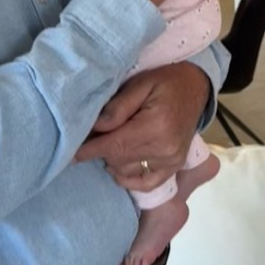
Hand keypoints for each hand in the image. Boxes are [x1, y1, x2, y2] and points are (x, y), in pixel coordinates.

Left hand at [74, 63, 208, 189]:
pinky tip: (120, 165)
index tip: (69, 154)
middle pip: (118, 160)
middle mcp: (165, 149)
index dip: (89, 150)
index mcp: (156, 126)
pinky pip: (145, 183)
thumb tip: (95, 129)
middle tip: (90, 137)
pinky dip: (128, 178)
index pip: (115, 145)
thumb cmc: (166, 81)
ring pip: (127, 171)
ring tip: (108, 142)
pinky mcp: (173, 168)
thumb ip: (118, 107)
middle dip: (100, 151)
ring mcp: (171, 162)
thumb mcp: (140, 84)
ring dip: (113, 160)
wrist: (196, 88)